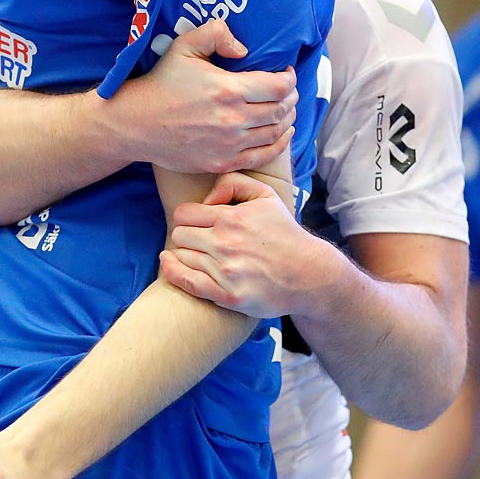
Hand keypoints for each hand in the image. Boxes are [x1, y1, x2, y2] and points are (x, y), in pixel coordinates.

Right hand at [110, 19, 296, 174]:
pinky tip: (283, 133)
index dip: (289, 79)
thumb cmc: (162, 83)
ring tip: (286, 109)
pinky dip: (279, 144)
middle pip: (280, 110)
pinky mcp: (223, 162)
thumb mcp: (184, 47)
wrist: (137, 124)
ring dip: (288, 119)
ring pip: (275, 133)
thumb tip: (243, 49)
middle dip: (291, 98)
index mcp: (228, 90)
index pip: (278, 87)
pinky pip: (262, 155)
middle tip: (288, 91)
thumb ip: (215, 34)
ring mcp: (229, 145)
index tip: (286, 74)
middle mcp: (233, 120)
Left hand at [161, 172, 334, 320]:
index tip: (197, 223)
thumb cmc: (283, 233)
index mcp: (232, 218)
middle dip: (186, 235)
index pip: (183, 214)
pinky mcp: (227, 295)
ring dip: (184, 255)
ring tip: (197, 255)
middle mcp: (225, 243)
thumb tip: (205, 199)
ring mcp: (225, 271)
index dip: (187, 217)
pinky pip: (186, 282)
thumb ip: (232, 183)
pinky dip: (173, 272)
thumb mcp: (265, 195)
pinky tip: (170, 264)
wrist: (309, 273)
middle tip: (198, 240)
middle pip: (179, 235)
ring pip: (180, 257)